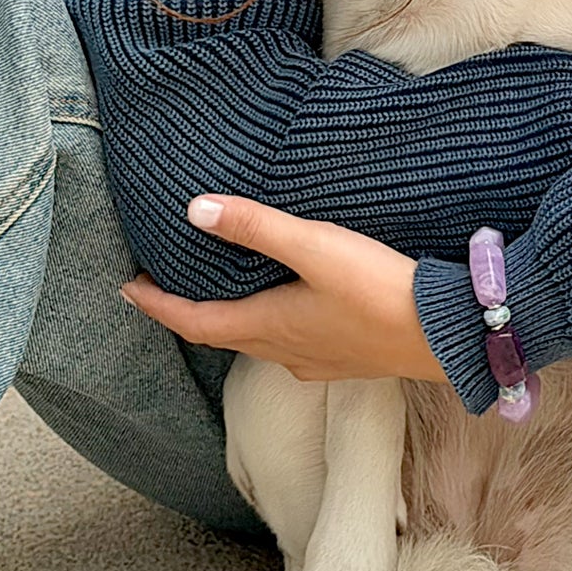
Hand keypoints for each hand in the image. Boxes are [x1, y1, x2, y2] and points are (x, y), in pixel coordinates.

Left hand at [117, 196, 451, 385]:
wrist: (443, 334)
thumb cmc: (377, 290)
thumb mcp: (315, 247)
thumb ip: (256, 227)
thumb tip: (196, 210)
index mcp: (268, 326)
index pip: (195, 320)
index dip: (158, 304)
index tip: (128, 287)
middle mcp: (285, 351)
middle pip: (223, 333)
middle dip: (190, 310)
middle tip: (166, 285)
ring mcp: (317, 360)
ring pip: (257, 341)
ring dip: (231, 318)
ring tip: (222, 290)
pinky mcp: (345, 358)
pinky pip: (290, 343)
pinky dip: (270, 323)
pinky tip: (290, 308)